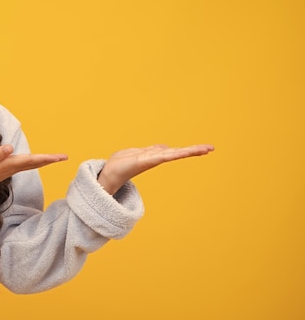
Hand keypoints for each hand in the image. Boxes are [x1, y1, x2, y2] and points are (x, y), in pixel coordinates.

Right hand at [0, 145, 67, 195]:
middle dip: (49, 160)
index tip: (60, 157)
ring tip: (54, 158)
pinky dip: (33, 161)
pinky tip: (35, 160)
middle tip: (64, 157)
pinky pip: (23, 165)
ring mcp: (7, 170)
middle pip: (33, 163)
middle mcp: (10, 169)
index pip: (30, 160)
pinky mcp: (3, 170)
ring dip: (42, 160)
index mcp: (7, 165)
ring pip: (29, 164)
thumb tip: (10, 148)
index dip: (46, 158)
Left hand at [97, 144, 214, 194]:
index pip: (174, 151)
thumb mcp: (138, 152)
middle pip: (178, 152)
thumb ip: (151, 150)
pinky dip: (174, 153)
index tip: (204, 148)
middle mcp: (156, 158)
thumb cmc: (121, 163)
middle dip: (194, 150)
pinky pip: (163, 155)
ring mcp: (152, 160)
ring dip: (189, 151)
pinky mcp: (146, 161)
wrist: (109, 173)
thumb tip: (165, 147)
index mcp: (155, 155)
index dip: (188, 150)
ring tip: (204, 149)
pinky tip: (183, 151)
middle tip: (210, 148)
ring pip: (174, 154)